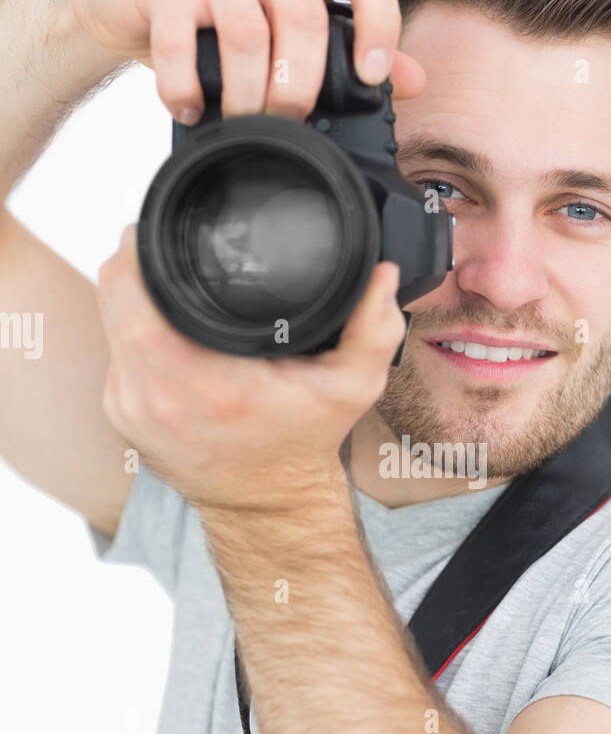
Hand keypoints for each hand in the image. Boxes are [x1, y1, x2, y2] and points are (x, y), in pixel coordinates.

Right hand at [68, 0, 424, 120]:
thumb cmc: (218, 13)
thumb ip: (347, 50)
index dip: (379, 22)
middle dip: (301, 83)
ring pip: (247, 32)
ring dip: (247, 93)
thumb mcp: (285, 28)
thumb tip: (412, 80)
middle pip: (303, 15)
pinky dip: (186, 87)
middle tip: (288, 121)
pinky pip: (180, 42)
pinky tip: (189, 109)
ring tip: (240, 122)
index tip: (371, 76)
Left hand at [96, 224, 406, 511]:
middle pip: (113, 296)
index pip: (136, 297)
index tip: (163, 229)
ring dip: (129, 288)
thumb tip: (381, 273)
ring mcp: (131, 406)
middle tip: (168, 239)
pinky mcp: (121, 411)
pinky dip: (132, 324)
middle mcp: (158, 397)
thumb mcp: (353, 388)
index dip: (140, 252)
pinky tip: (165, 322)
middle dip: (134, 257)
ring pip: (106, 317)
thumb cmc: (303, 443)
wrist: (267, 504)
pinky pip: (113, 346)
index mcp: (208, 384)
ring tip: (169, 274)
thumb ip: (373, 329)